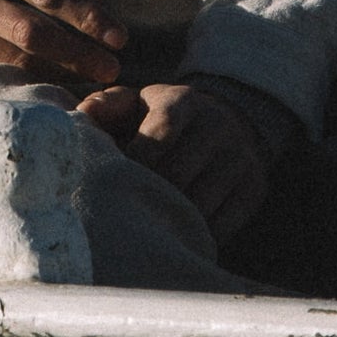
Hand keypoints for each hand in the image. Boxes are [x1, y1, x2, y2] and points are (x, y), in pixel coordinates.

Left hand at [74, 81, 269, 240]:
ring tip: (144, 229)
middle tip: (124, 214)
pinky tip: (173, 235)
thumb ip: (107, 106)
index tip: (116, 181)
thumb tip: (82, 115)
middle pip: (178, 175)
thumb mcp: (137, 103)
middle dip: (148, 196)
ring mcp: (240, 158)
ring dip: (169, 220)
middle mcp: (218, 125)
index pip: (160, 134)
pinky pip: (220, 226)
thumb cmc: (160, 121)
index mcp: (183, 100)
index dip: (135, 162)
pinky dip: (194, 236)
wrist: (226, 125)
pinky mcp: (254, 189)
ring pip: (200, 205)